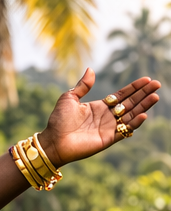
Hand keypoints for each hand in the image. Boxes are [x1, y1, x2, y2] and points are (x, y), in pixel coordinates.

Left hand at [39, 67, 159, 167]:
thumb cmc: (58, 121)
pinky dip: (134, 123)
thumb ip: (82, 86)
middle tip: (157, 84)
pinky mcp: (108, 139)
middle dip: (143, 94)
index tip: (147, 80)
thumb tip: (91, 69)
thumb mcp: (69, 98)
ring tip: (155, 96)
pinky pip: (124, 130)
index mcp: (99, 106)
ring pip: (131, 115)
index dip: (134, 88)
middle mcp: (107, 117)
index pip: (122, 95)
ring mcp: (109, 128)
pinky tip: (143, 114)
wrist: (53, 141)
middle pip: (130, 103)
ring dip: (143, 106)